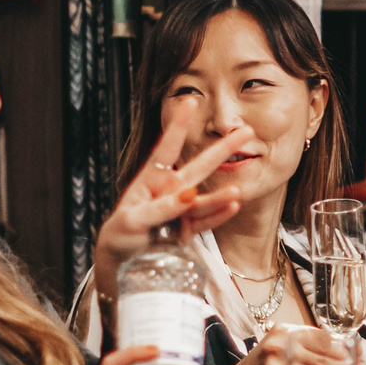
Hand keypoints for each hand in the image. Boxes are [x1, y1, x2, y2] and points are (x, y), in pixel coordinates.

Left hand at [93, 111, 254, 300]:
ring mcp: (182, 210)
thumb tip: (189, 195)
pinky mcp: (188, 230)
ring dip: (221, 195)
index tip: (189, 102)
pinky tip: (233, 205)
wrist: (121, 263)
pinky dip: (219, 215)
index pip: (167, 148)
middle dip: (222, 150)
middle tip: (246, 131)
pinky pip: (207, 221)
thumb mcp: (132, 220)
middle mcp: (171, 192)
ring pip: (205, 199)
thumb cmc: (119, 236)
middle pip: (199, 167)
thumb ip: (161, 208)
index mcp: (151, 181)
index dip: (178, 126)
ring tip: (237, 191)